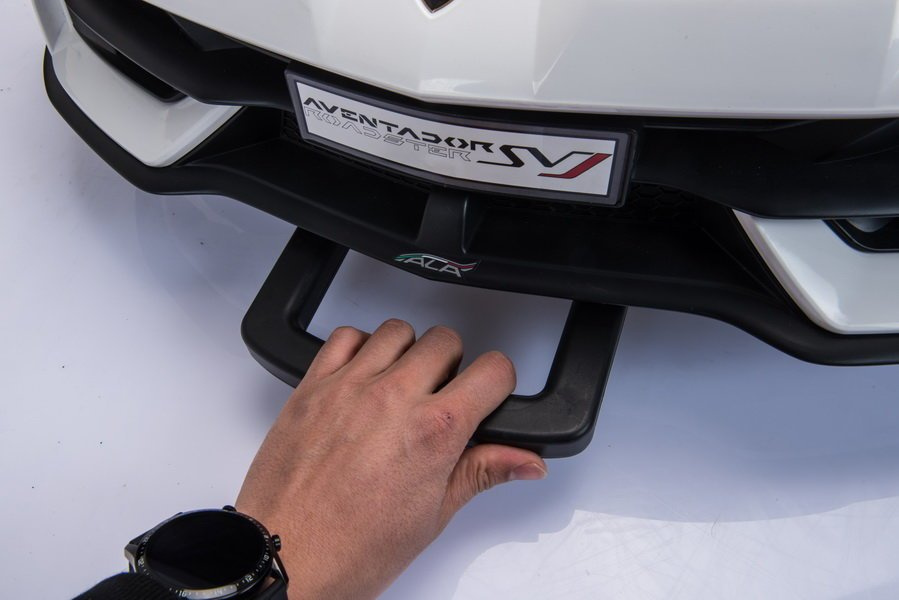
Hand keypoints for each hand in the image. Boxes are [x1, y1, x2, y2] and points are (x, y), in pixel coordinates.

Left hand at [236, 320, 547, 598]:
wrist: (284, 557)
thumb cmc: (351, 548)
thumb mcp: (433, 515)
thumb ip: (483, 472)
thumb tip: (525, 462)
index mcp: (432, 431)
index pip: (492, 370)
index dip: (498, 380)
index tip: (488, 393)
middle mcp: (393, 398)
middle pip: (446, 340)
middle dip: (453, 365)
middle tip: (442, 397)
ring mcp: (350, 387)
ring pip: (398, 331)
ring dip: (407, 352)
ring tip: (402, 386)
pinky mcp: (313, 386)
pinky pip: (345, 336)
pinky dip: (359, 347)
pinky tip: (363, 375)